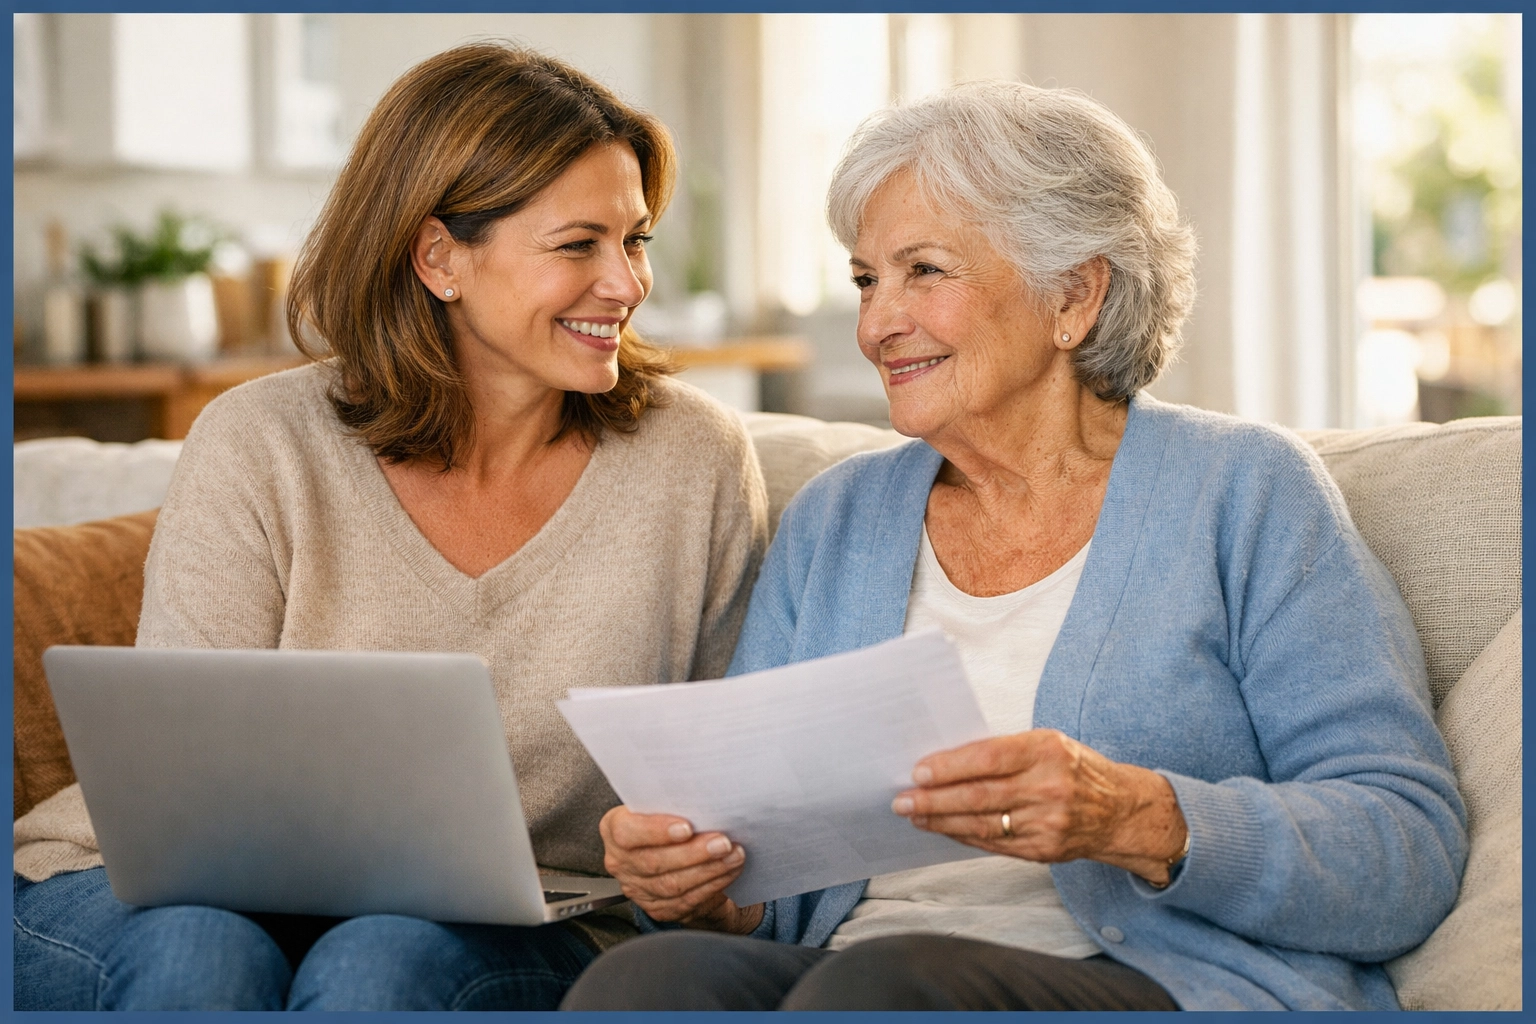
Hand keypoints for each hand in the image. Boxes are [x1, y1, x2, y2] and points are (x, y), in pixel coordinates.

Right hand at [599, 806, 764, 933]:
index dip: (656, 831)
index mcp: (615, 828)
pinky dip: (712, 884)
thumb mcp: (660, 804)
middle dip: (694, 853)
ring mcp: (638, 888)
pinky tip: (728, 870)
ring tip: (733, 855)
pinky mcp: (658, 907)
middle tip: (722, 842)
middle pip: (654, 862)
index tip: (687, 827)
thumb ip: (671, 801)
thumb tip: (703, 794)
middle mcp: (621, 861)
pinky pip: (686, 900)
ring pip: (673, 884)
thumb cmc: (666, 819)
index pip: (626, 832)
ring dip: (709, 869)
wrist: (672, 853)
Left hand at [891, 729, 1187, 885]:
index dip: (949, 766)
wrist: (1122, 811)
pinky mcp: (1044, 850)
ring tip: (914, 815)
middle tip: (901, 799)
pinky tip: (943, 829)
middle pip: (979, 796)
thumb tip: (945, 762)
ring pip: (982, 824)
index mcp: (1047, 751)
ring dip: (942, 821)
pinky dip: (963, 836)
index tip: (918, 771)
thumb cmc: (1075, 768)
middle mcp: (1049, 788)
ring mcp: (1047, 823)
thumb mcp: (1047, 745)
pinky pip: (993, 844)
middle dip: (934, 799)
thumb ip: (1003, 752)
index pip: (988, 758)